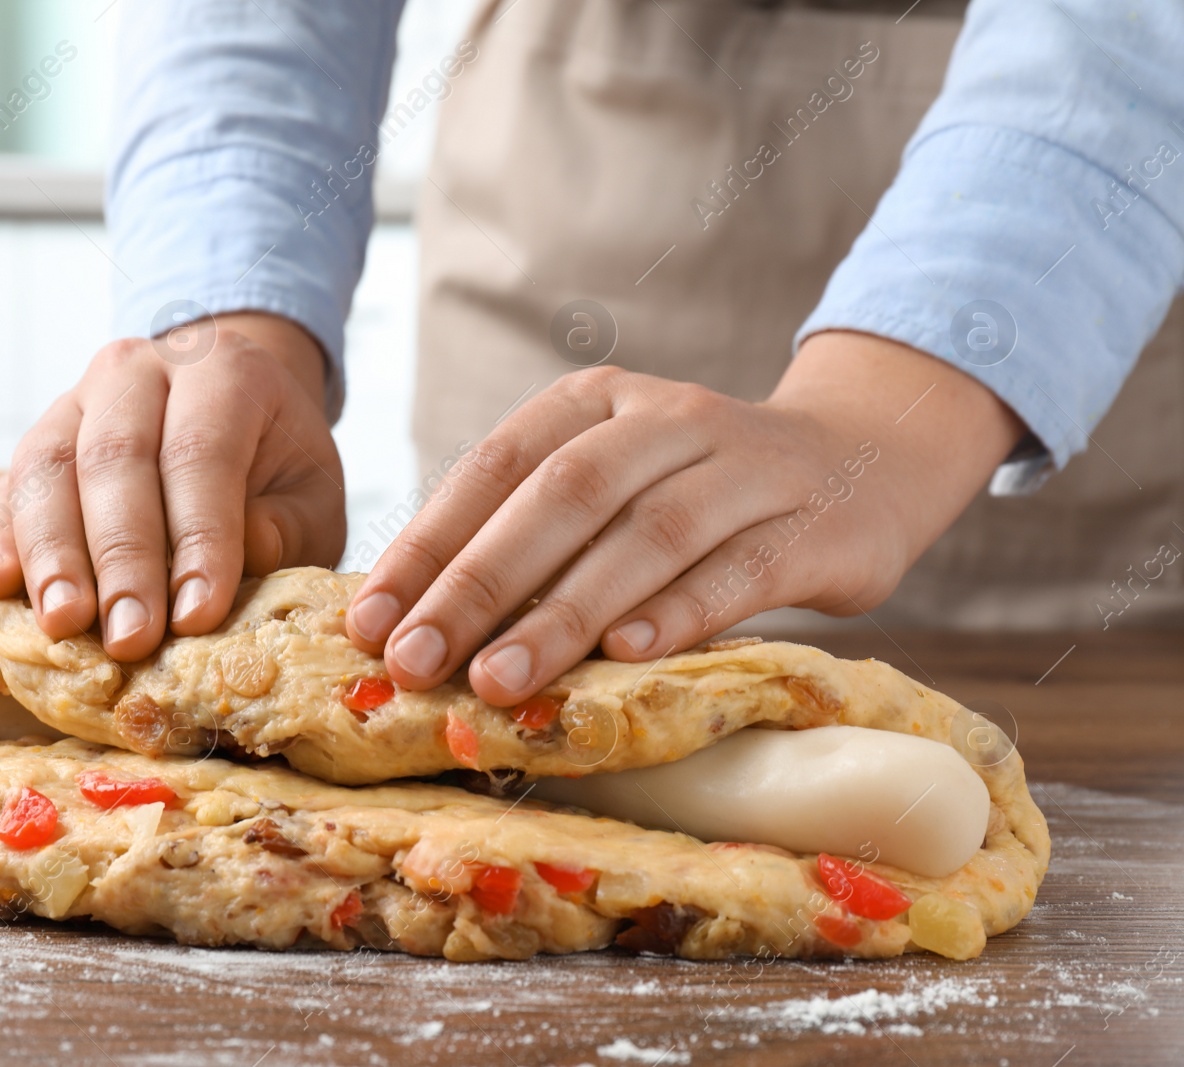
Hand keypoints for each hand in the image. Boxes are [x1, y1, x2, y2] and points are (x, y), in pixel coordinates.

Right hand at [0, 312, 344, 658]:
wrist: (232, 406)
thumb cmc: (277, 463)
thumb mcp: (312, 492)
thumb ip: (289, 525)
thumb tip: (250, 554)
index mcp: (223, 371)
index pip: (202, 453)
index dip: (198, 538)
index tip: (196, 616)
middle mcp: (139, 370)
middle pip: (115, 459)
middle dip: (121, 558)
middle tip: (128, 637)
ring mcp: (76, 399)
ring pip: (48, 468)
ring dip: (52, 554)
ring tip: (63, 624)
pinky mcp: (37, 439)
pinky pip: (6, 485)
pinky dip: (0, 538)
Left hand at [345, 331, 1024, 704]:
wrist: (861, 456)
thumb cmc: (696, 490)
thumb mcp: (609, 482)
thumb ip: (530, 533)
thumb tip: (413, 619)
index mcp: (594, 402)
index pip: (494, 466)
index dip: (427, 543)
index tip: (371, 621)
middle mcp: (666, 419)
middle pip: (560, 497)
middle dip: (478, 584)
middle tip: (415, 661)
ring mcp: (745, 468)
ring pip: (645, 536)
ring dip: (566, 612)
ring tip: (500, 679)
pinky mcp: (811, 526)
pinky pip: (738, 570)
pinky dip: (679, 612)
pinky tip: (624, 657)